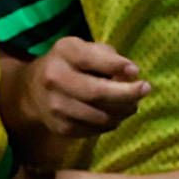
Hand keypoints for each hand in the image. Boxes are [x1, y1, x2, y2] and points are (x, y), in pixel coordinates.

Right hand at [25, 36, 149, 141]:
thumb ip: (107, 56)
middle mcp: (55, 79)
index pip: (91, 59)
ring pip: (100, 116)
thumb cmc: (69, 65)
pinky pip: (95, 129)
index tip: (136, 71)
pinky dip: (111, 123)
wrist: (32, 91)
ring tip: (132, 105)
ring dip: (123, 112)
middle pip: (97, 93)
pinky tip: (114, 114)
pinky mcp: (61, 128)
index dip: (115, 65)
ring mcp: (56, 107)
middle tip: (146, 89)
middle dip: (127, 93)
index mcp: (64, 53)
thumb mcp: (83, 49)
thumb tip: (131, 74)